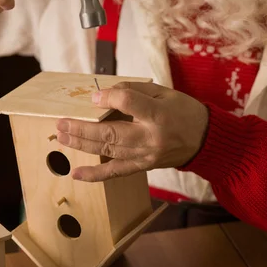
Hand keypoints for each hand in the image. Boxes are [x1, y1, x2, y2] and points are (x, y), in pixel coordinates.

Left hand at [56, 82, 208, 181]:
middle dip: (82, 128)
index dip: (108, 98)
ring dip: (83, 145)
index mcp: (159, 115)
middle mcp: (151, 138)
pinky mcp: (143, 166)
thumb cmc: (184, 112)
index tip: (95, 96)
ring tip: (62, 137)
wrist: (205, 140)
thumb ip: (134, 91)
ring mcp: (146, 156)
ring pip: (109, 151)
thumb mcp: (164, 92)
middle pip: (111, 133)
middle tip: (61, 123)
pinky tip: (77, 174)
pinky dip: (96, 174)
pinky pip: (116, 172)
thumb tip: (104, 94)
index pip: (127, 104)